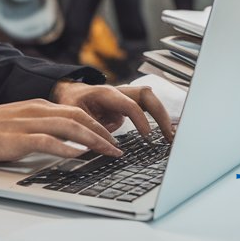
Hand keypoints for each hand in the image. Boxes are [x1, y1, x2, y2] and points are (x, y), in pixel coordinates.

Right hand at [0, 98, 123, 167]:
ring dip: (94, 140)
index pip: (75, 111)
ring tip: (110, 153)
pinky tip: (79, 156)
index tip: (112, 138)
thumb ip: (37, 128)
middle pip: (79, 117)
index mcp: (35, 105)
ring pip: (70, 126)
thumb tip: (60, 142)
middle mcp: (35, 110)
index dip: (97, 124)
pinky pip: (48, 141)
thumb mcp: (14, 124)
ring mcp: (26, 123)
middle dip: (103, 132)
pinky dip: (67, 148)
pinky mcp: (16, 138)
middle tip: (119, 148)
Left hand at [52, 81, 175, 141]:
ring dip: (162, 117)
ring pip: (149, 101)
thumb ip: (89, 130)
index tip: (148, 137)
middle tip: (170, 135)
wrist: (68, 92)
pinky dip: (156, 121)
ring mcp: (124, 99)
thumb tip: (108, 148)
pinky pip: (145, 110)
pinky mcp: (127, 107)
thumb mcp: (74, 117)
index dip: (141, 120)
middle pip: (147, 96)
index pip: (130, 105)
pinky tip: (164, 136)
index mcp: (105, 94)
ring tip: (171, 137)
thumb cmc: (70, 102)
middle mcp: (118, 93)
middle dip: (161, 114)